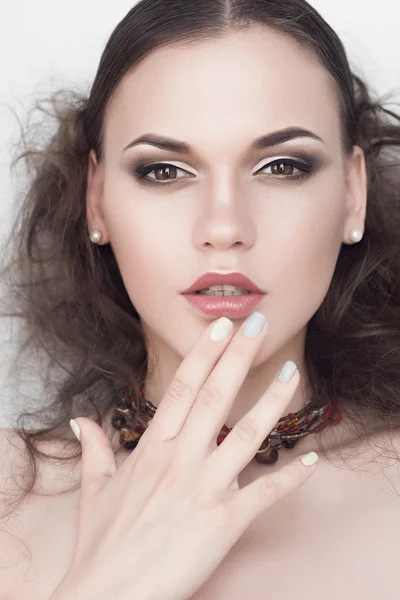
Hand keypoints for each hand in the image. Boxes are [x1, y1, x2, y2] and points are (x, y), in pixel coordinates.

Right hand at [50, 313, 318, 599]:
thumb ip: (93, 448)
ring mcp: (203, 490)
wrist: (107, 598)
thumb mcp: (94, 490)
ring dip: (272, 401)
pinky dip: (291, 479)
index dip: (204, 355)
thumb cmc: (101, 545)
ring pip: (245, 435)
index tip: (221, 327)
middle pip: (215, 397)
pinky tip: (314, 459)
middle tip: (258, 323)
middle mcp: (180, 461)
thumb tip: (81, 420)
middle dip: (239, 357)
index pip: (182, 390)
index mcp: (152, 450)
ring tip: (291, 371)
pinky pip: (263, 495)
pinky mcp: (223, 523)